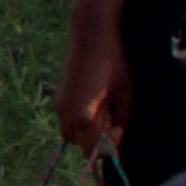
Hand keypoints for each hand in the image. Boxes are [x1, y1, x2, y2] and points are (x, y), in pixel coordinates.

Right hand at [57, 9, 132, 154]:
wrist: (90, 37)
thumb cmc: (113, 64)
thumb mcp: (126, 94)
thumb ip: (121, 120)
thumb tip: (117, 135)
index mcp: (85, 115)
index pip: (92, 149)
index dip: (107, 147)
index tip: (118, 130)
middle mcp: (67, 113)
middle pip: (78, 144)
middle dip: (94, 141)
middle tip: (112, 123)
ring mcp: (60, 104)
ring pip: (70, 132)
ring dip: (85, 131)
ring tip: (102, 113)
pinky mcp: (59, 95)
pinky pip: (67, 118)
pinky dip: (79, 119)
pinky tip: (94, 103)